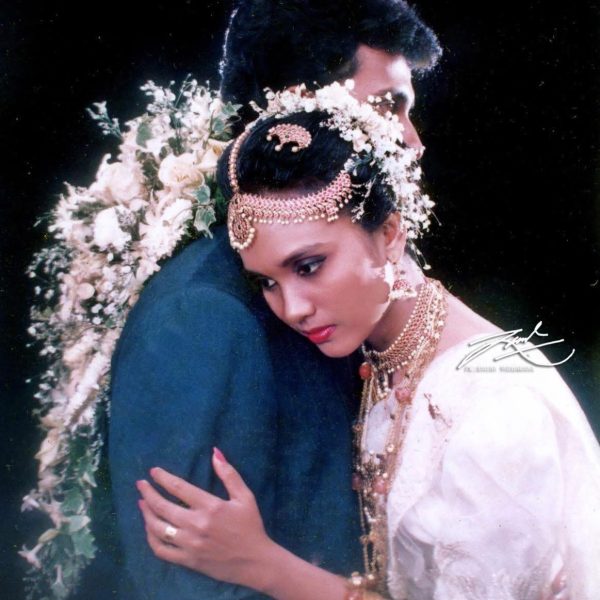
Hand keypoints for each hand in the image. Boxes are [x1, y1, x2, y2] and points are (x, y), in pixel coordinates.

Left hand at [137, 447, 274, 589]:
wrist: (254, 561)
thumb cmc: (250, 526)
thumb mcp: (245, 496)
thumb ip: (229, 474)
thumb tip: (215, 452)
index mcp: (210, 507)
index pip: (179, 488)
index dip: (163, 478)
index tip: (153, 472)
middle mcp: (196, 525)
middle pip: (163, 507)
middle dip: (148, 493)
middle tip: (140, 484)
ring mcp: (189, 544)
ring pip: (158, 528)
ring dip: (146, 514)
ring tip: (142, 503)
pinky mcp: (187, 560)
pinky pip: (161, 550)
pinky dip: (151, 538)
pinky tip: (149, 529)